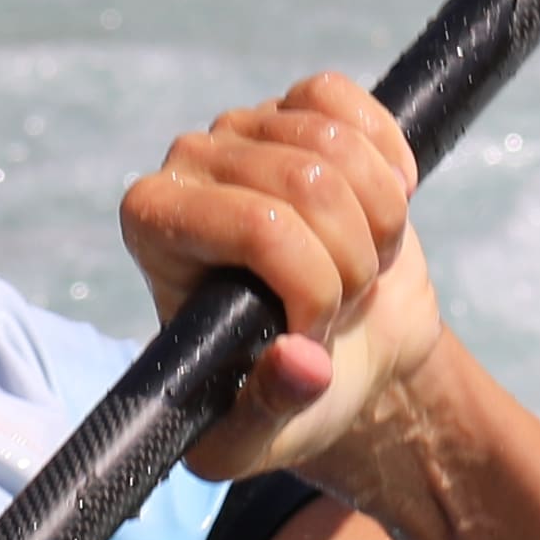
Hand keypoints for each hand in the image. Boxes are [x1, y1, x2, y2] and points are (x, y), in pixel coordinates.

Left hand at [125, 72, 451, 492]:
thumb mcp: (257, 436)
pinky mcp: (301, 107)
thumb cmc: (285, 395)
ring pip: (341, 147)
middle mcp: (188, 163)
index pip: (260, 226)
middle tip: (342, 307)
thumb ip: (266, 413)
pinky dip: (386, 162)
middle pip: (309, 183)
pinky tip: (382, 205)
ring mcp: (246, 126)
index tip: (311, 338)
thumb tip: (300, 361)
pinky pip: (350, 103)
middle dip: (351, 262)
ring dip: (378, 222)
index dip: (312, 286)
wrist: (343, 354)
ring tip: (359, 266)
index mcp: (153, 226)